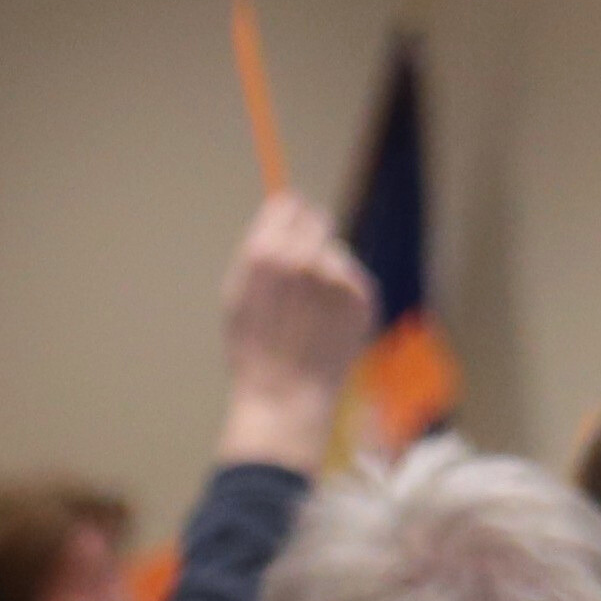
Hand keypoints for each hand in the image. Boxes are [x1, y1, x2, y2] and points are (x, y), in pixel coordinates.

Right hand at [214, 191, 378, 464]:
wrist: (286, 396)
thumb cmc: (253, 349)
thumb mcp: (237, 294)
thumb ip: (259, 250)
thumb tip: (282, 209)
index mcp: (265, 253)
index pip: (288, 204)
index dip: (290, 214)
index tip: (291, 222)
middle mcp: (304, 257)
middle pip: (318, 219)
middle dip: (311, 235)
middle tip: (303, 265)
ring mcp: (337, 276)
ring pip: (337, 253)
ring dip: (327, 270)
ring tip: (310, 310)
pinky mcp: (363, 295)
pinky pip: (353, 279)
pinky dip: (344, 294)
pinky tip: (327, 322)